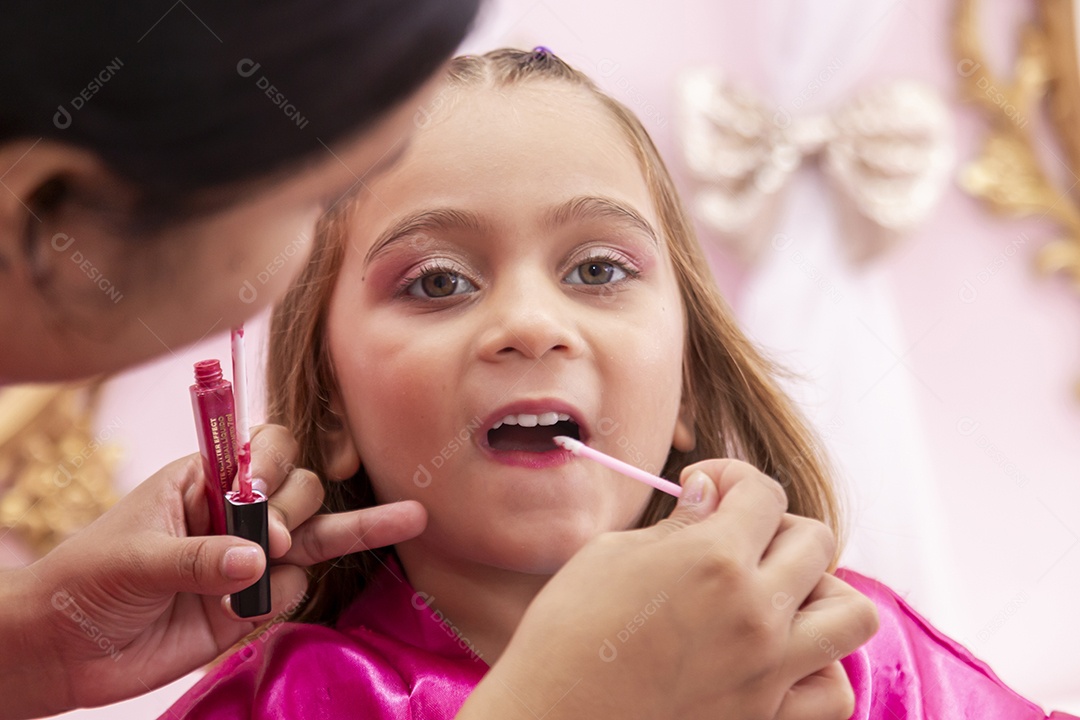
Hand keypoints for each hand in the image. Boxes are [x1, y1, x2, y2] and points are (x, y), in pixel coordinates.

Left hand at [0, 424, 426, 719]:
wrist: (62, 653)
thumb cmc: (84, 584)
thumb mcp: (136, 560)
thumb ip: (199, 559)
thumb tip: (259, 561)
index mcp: (202, 481)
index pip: (262, 449)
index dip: (273, 463)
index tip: (259, 490)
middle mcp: (234, 514)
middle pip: (299, 488)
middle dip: (295, 507)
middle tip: (274, 540)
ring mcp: (247, 558)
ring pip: (314, 534)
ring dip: (342, 533)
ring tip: (382, 525)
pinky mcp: (251, 602)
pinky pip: (293, 587)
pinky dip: (281, 594)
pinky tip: (247, 606)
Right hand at [459, 459, 877, 719]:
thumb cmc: (562, 636)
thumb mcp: (608, 557)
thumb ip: (676, 525)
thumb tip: (710, 496)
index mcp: (713, 559)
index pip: (764, 492)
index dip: (733, 477)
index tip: (705, 488)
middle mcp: (755, 612)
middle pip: (816, 541)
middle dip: (775, 525)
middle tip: (733, 537)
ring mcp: (769, 672)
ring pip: (850, 612)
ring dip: (818, 591)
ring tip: (772, 595)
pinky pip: (834, 688)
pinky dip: (819, 665)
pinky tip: (778, 656)